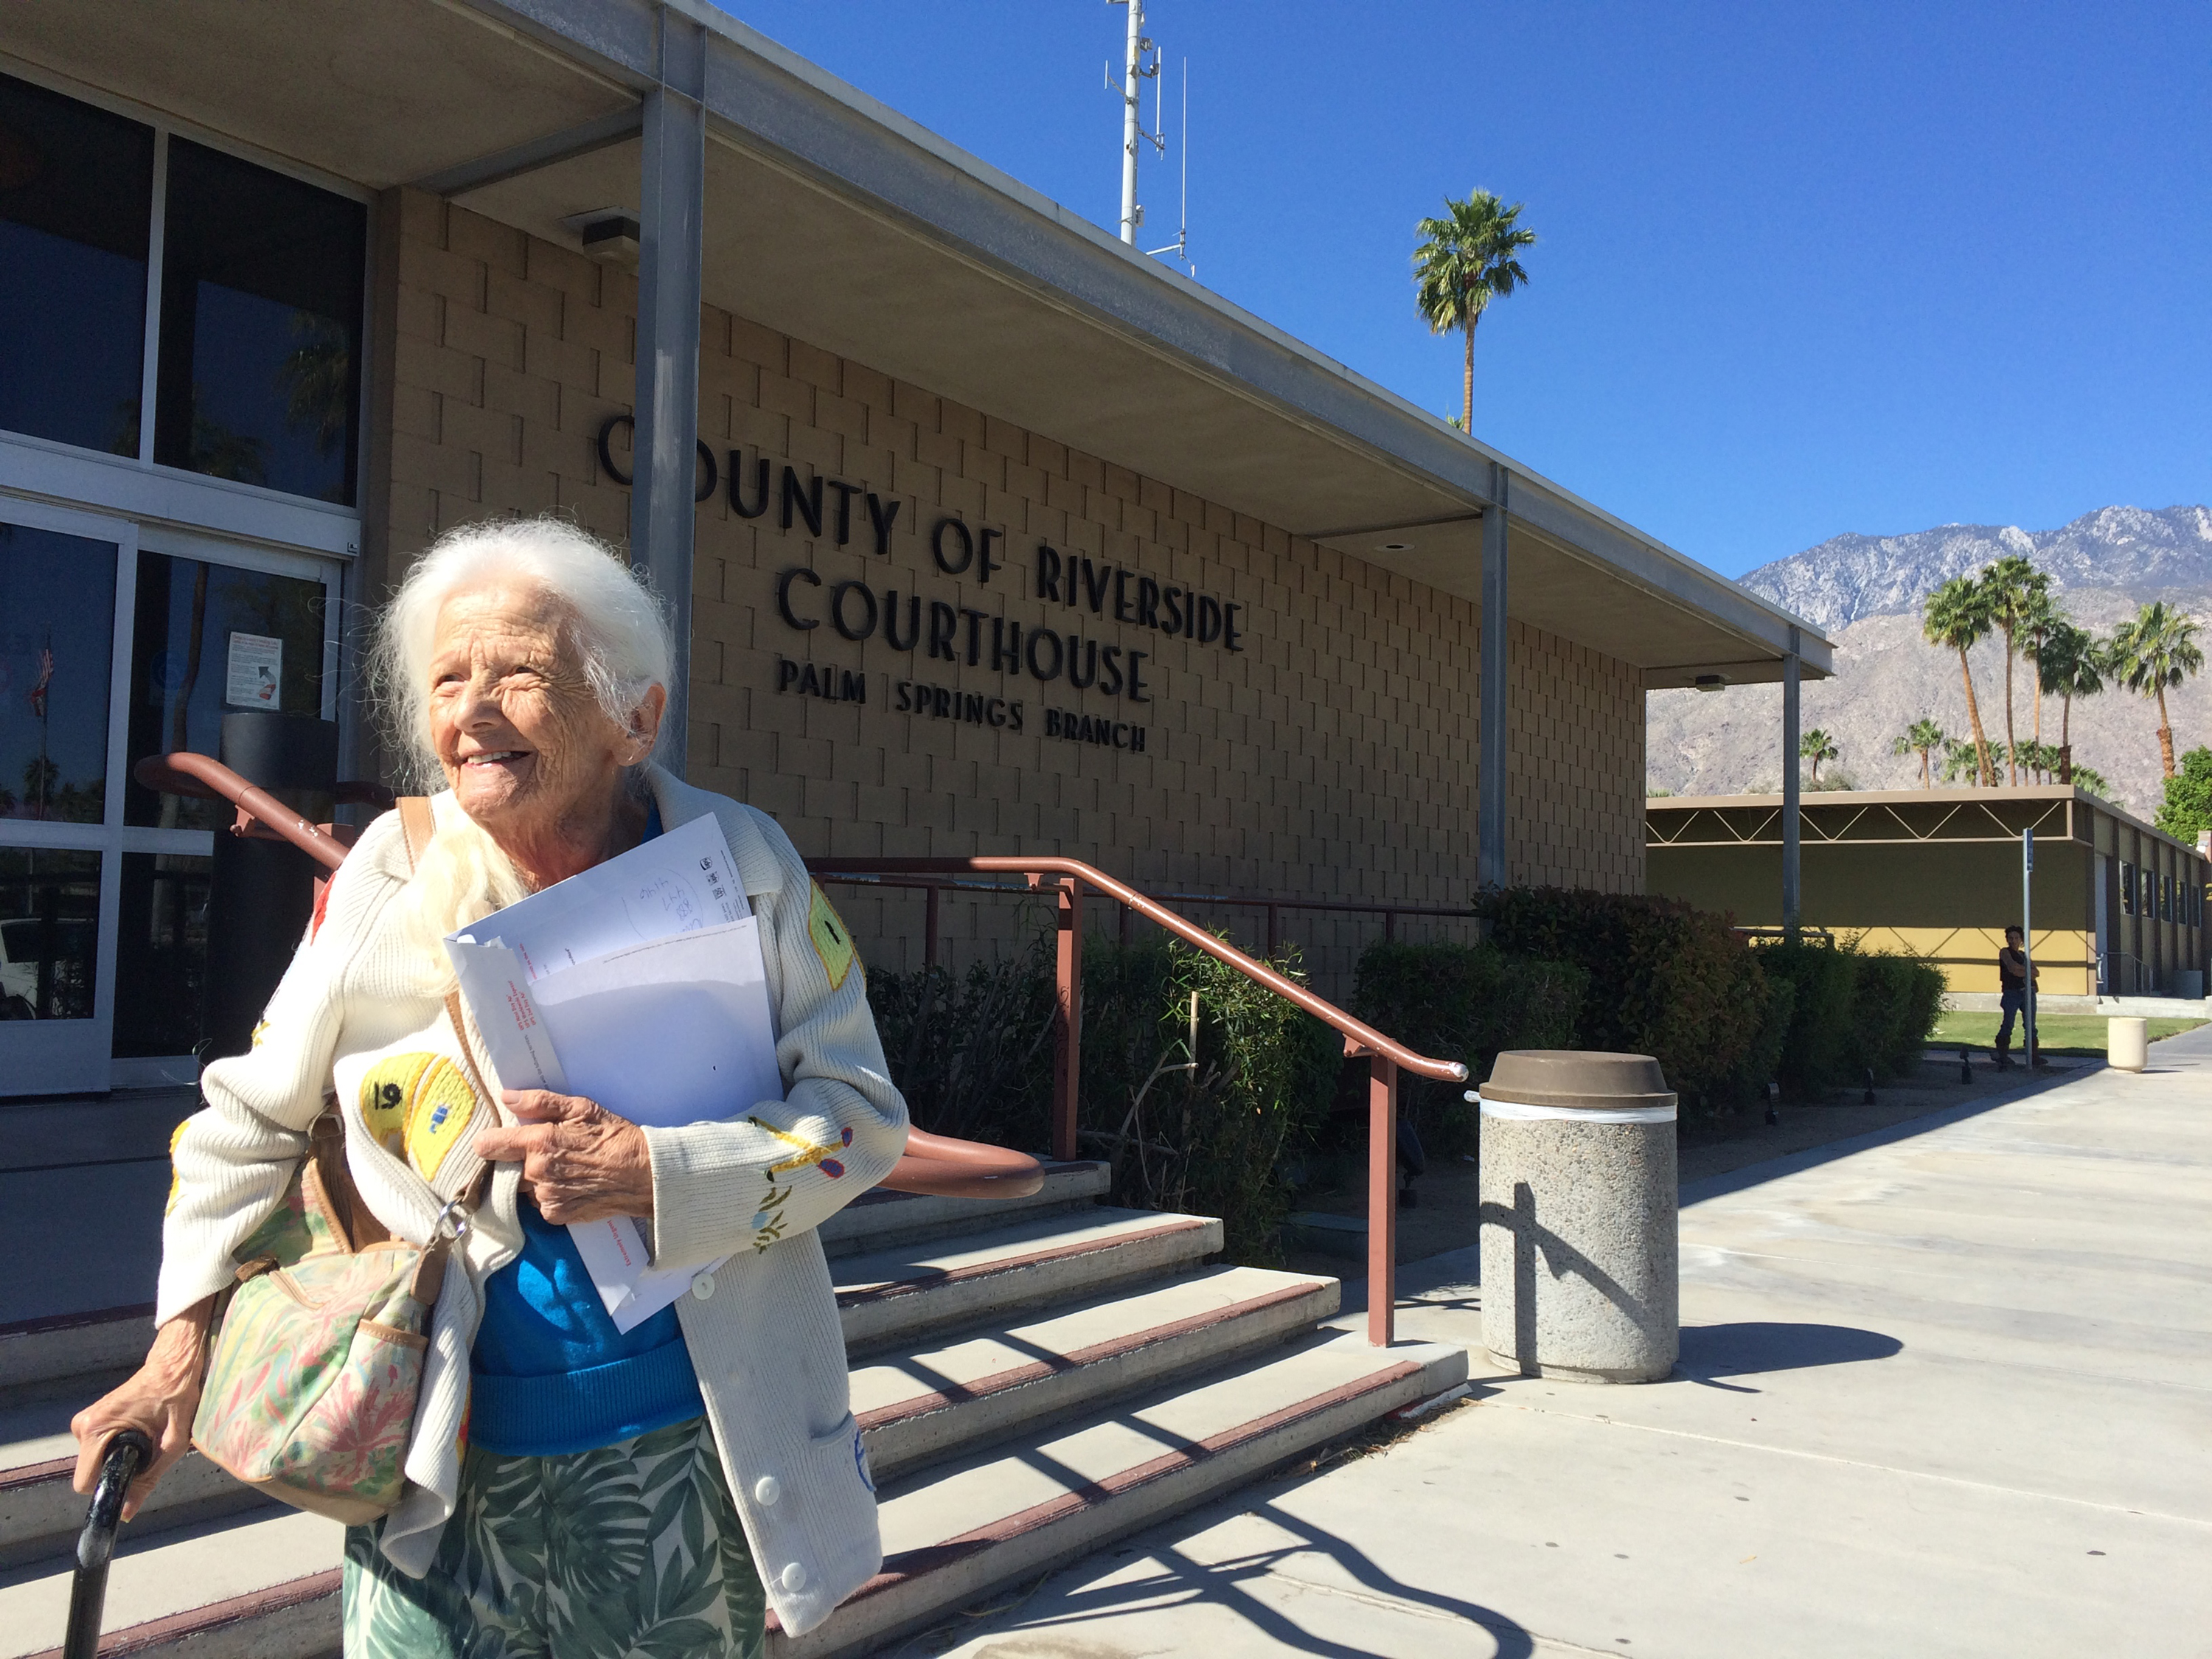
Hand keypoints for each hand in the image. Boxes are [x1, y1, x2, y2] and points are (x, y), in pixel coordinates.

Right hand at [72, 1297, 214, 1521]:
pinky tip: (139, 1434)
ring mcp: (85, 1421)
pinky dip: (117, 1449)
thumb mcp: (172, 1442)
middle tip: (147, 1453)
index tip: (130, 1483)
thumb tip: (127, 1513)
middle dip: (117, 1472)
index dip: (108, 1489)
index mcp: (96, 1429)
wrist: (174, 1364)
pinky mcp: (92, 1419)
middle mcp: (83, 1425)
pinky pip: (99, 1449)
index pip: (84, 1482)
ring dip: (119, 1460)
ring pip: (96, 1461)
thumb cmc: (178, 1396)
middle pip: (91, 1473)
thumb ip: (148, 1479)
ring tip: (147, 1439)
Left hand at [475, 1090, 653, 1222]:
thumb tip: (506, 1097)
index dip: (489, 1141)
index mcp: (539, 1142)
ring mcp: (545, 1197)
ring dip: (535, 1178)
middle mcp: (536, 1172)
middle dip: (520, 1159)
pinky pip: (540, 1203)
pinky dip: (549, 1194)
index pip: (488, 1146)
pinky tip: (570, 1183)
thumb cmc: (615, 1137)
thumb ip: (540, 1101)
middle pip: (507, 1166)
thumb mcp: (582, 1108)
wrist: (644, 1175)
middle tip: (549, 1151)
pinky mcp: (555, 1215)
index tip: (496, 1140)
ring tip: (564, 1168)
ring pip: (523, 1186)